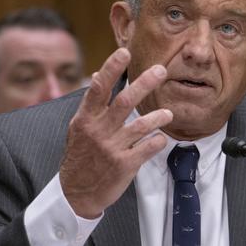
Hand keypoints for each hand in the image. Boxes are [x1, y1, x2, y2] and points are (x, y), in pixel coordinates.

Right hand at [59, 48, 171, 218]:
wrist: (76, 192)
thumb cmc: (80, 156)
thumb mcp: (78, 128)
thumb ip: (91, 104)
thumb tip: (95, 75)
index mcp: (85, 119)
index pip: (99, 88)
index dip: (111, 68)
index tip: (124, 52)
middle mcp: (98, 131)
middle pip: (125, 101)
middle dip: (145, 83)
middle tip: (161, 70)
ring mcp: (112, 148)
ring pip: (140, 125)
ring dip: (158, 117)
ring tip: (168, 113)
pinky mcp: (124, 165)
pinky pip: (148, 148)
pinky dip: (157, 141)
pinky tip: (160, 138)